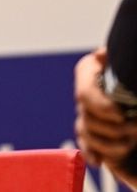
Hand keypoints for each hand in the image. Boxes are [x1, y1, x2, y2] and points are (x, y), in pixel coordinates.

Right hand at [75, 48, 136, 166]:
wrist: (136, 94)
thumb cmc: (131, 76)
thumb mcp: (125, 66)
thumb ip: (114, 60)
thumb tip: (101, 53)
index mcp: (88, 71)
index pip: (84, 94)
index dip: (101, 106)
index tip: (120, 114)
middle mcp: (83, 92)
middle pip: (86, 117)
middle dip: (112, 127)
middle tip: (136, 128)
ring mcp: (85, 113)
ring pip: (86, 133)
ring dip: (109, 143)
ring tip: (131, 143)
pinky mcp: (91, 131)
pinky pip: (85, 145)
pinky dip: (91, 154)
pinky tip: (99, 161)